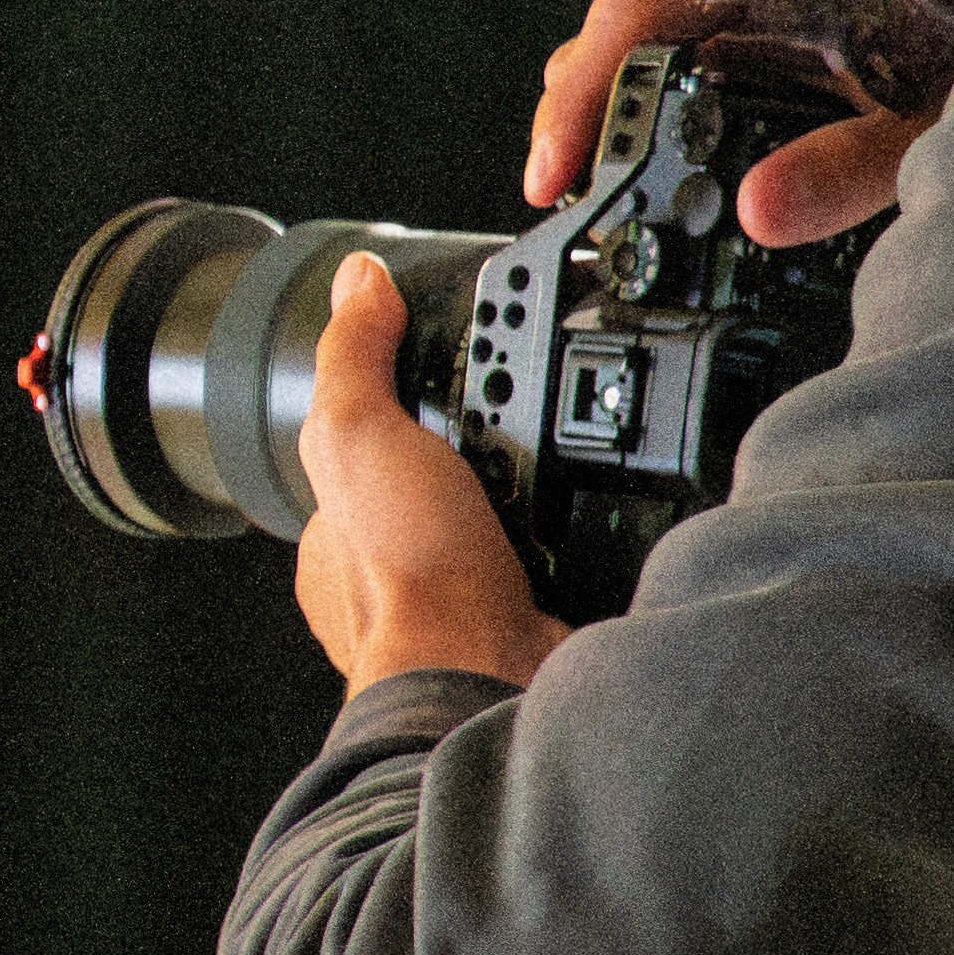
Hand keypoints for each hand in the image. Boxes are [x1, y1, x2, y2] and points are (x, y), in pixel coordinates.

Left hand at [289, 248, 559, 697]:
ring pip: (517, 510)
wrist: (483, 673)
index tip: (464, 358)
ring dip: (551, 479)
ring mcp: (472, 593)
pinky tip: (609, 496)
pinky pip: (571, 546)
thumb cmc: (406, 576)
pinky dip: (590, 522)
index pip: (377, 440)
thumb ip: (353, 357)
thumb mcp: (357, 433)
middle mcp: (405, 565)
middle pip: (457, 472)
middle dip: (496, 437)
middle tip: (535, 397)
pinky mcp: (538, 611)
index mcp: (344, 528)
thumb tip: (358, 281)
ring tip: (585, 429)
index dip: (418, 397)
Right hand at [522, 0, 920, 248]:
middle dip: (573, 105)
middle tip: (553, 188)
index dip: (575, 100)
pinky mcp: (789, 18)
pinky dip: (663, 93)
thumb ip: (846, 167)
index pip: (628, 25)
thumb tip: (759, 215)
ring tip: (592, 171)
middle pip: (621, 26)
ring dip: (612, 96)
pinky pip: (700, 44)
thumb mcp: (926, 115)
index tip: (550, 176)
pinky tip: (672, 146)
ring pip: (653, 32)